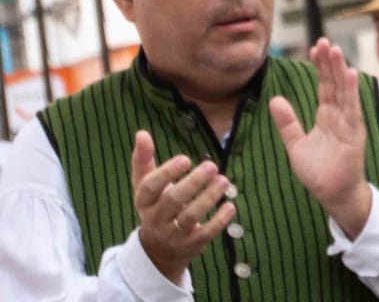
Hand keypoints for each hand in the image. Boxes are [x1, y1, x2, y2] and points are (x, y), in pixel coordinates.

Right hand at [131, 133, 234, 283]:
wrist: (159, 250)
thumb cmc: (156, 205)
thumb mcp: (145, 185)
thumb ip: (144, 159)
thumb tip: (142, 132)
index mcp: (144, 202)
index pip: (150, 187)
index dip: (167, 173)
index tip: (186, 158)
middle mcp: (155, 219)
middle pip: (172, 201)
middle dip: (193, 183)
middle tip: (212, 165)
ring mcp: (173, 234)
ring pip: (190, 217)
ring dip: (209, 198)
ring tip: (224, 180)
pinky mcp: (191, 245)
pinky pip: (205, 234)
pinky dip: (219, 221)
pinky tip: (231, 206)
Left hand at [271, 39, 372, 238]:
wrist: (333, 194)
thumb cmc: (318, 172)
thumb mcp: (295, 145)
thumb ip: (287, 123)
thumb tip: (274, 100)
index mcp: (327, 117)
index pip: (324, 87)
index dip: (320, 68)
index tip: (314, 49)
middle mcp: (340, 116)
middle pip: (334, 84)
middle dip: (329, 63)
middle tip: (323, 41)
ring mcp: (348, 123)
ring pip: (343, 91)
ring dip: (339, 70)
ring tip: (335, 50)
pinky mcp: (354, 133)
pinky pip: (352, 108)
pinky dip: (350, 91)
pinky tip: (349, 74)